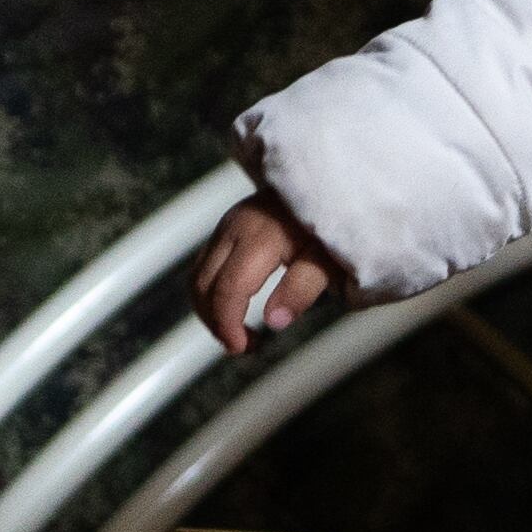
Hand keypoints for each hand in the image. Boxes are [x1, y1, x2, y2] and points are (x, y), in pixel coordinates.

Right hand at [190, 191, 351, 354]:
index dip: (228, 324)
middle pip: (203, 284)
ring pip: (198, 276)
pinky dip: (211, 293)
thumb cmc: (334, 226)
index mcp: (259, 237)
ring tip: (238, 334)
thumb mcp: (329, 260)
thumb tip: (274, 321)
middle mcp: (234, 228)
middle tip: (243, 347)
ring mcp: (226, 226)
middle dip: (216, 322)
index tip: (241, 348)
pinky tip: (233, 310)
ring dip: (209, 310)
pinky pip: (205, 265)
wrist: (330, 184)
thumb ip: (302, 289)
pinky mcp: (226, 228)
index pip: (229, 289)